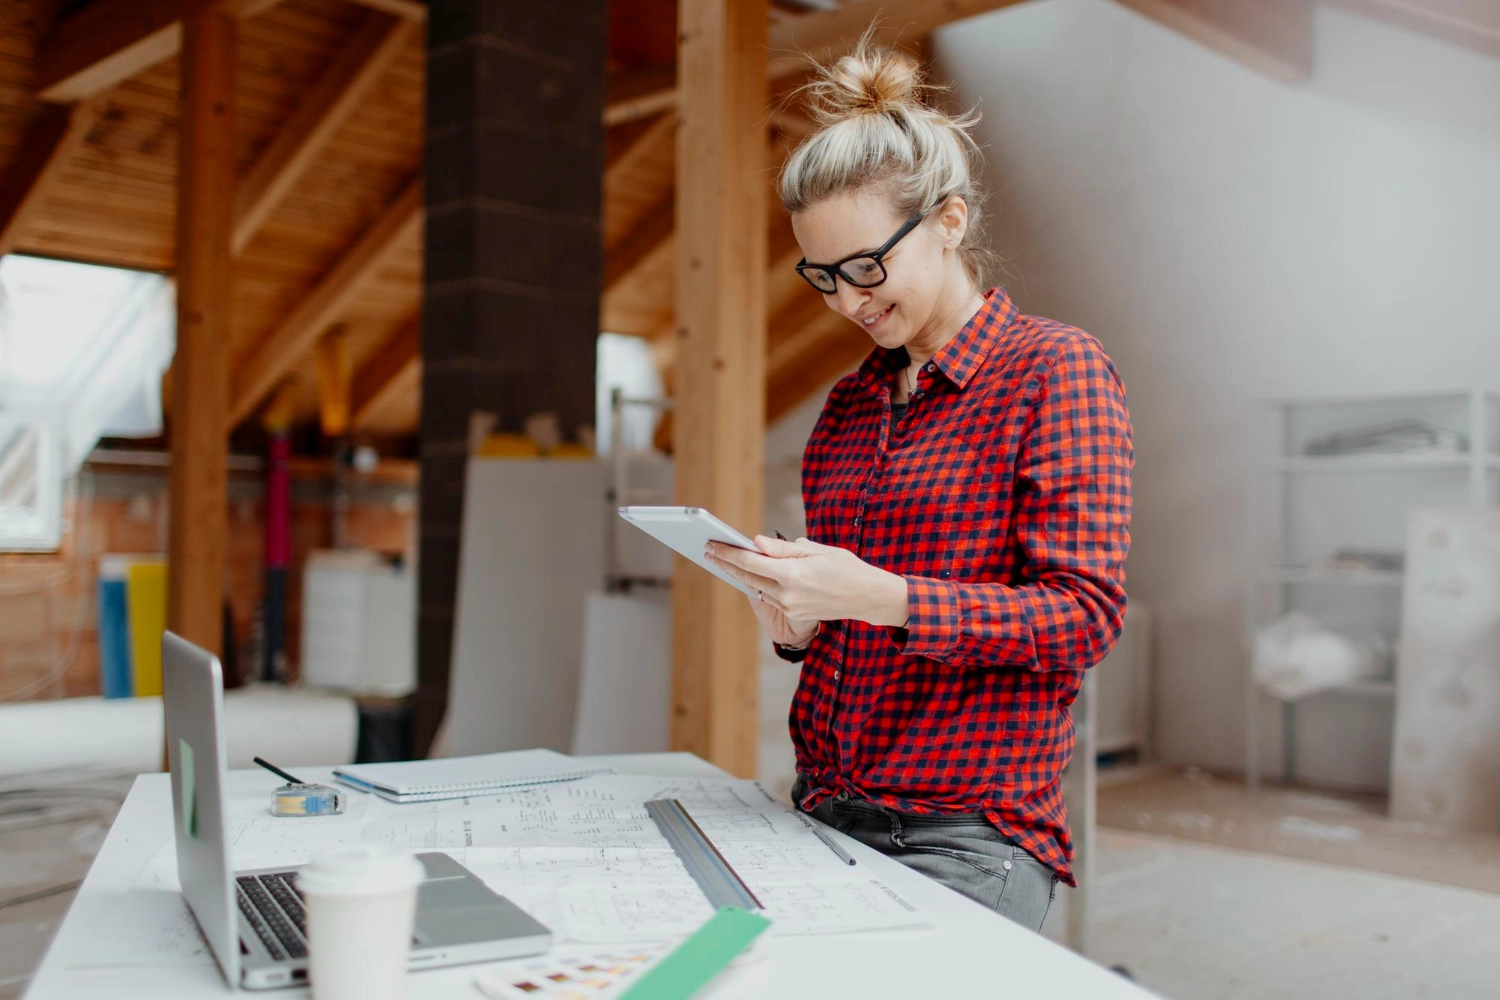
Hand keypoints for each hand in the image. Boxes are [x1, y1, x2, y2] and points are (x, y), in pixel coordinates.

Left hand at [704, 535, 908, 629]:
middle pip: (748, 576)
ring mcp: (790, 607)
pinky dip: (759, 584)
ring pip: (757, 588)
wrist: (867, 597)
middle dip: (727, 562)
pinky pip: (771, 596)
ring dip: (740, 574)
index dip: (728, 552)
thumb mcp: (817, 551)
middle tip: (709, 550)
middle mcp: (788, 594)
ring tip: (723, 560)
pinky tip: (748, 575)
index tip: (711, 544)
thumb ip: (783, 550)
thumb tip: (756, 543)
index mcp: (792, 574)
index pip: (750, 562)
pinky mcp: (795, 614)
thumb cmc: (846, 567)